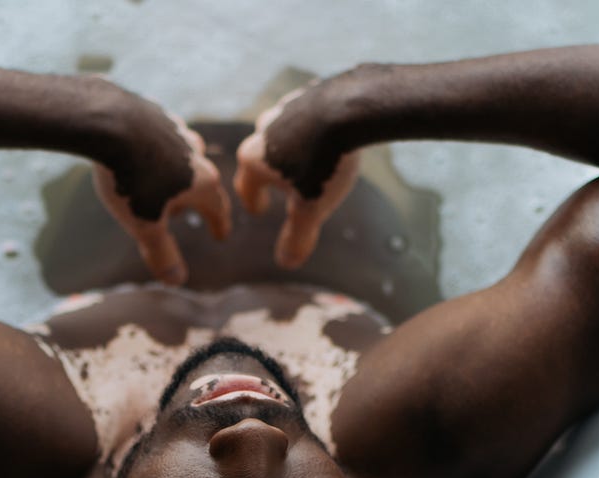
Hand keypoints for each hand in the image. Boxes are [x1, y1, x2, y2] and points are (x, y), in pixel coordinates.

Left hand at [93, 98, 230, 285]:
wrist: (109, 120)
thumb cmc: (129, 177)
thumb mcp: (144, 225)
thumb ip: (162, 253)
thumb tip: (177, 281)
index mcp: (202, 182)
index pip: (218, 209)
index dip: (219, 225)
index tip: (220, 234)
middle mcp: (197, 154)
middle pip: (202, 181)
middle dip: (195, 199)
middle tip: (186, 212)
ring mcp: (177, 130)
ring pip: (183, 155)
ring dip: (176, 171)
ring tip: (161, 180)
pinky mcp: (155, 113)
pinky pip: (160, 136)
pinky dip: (154, 149)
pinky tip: (139, 152)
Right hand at [235, 80, 360, 268]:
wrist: (351, 107)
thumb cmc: (327, 161)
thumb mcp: (312, 208)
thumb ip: (297, 237)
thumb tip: (285, 263)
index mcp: (255, 159)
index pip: (246, 187)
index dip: (253, 202)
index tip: (260, 210)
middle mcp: (262, 131)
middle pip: (259, 157)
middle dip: (267, 174)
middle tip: (278, 186)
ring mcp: (284, 108)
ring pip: (280, 133)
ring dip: (288, 147)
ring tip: (304, 158)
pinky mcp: (308, 93)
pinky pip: (304, 116)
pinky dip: (310, 128)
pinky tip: (326, 134)